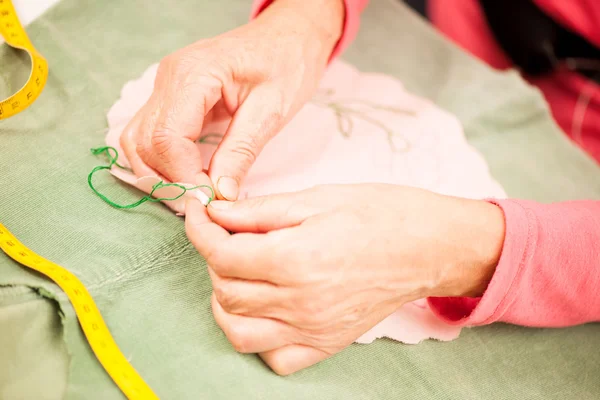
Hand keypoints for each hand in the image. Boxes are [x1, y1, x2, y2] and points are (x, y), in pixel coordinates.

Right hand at [119, 0, 344, 198]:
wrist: (287, 36)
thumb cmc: (286, 64)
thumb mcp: (271, 110)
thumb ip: (241, 152)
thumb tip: (220, 195)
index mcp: (194, 74)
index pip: (166, 138)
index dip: (183, 176)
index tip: (210, 197)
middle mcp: (168, 77)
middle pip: (143, 142)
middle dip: (168, 179)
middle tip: (203, 200)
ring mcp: (165, 85)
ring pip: (137, 141)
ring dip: (160, 173)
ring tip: (196, 190)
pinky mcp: (170, 96)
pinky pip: (150, 134)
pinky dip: (162, 160)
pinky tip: (190, 174)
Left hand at [185, 184, 504, 374]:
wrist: (428, 246)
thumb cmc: (380, 214)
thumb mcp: (317, 198)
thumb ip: (260, 211)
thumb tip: (215, 212)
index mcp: (297, 259)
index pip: (221, 254)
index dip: (200, 229)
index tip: (199, 212)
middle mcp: (301, 303)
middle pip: (225, 291)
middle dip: (215, 259)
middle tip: (228, 234)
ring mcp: (313, 330)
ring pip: (239, 331)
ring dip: (227, 301)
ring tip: (241, 272)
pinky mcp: (326, 344)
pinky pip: (274, 357)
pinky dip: (257, 336)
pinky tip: (266, 307)